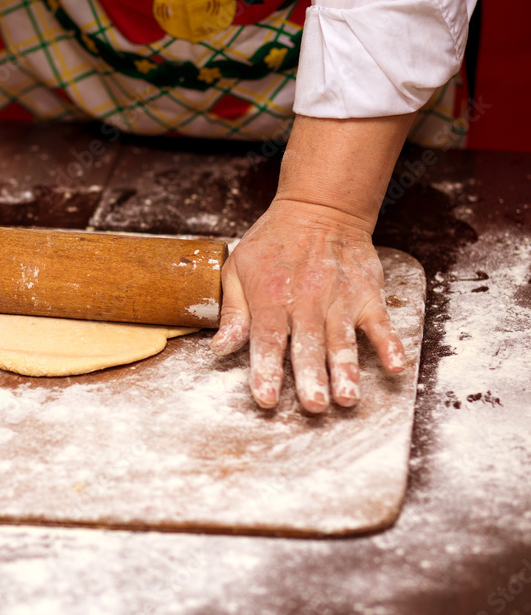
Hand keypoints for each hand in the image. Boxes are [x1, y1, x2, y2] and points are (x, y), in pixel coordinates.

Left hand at [210, 199, 405, 411]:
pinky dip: (390, 344)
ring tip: (348, 399)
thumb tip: (219, 348)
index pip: (267, 338)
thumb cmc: (271, 243)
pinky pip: (380, 322)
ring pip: (343, 339)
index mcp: (271, 296)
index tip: (266, 399)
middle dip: (311, 377)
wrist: (319, 209)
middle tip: (313, 406)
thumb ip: (233, 312)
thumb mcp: (237, 269)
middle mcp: (306, 300)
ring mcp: (340, 298)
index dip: (266, 369)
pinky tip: (395, 367)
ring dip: (347, 370)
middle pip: (308, 344)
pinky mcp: (367, 294)